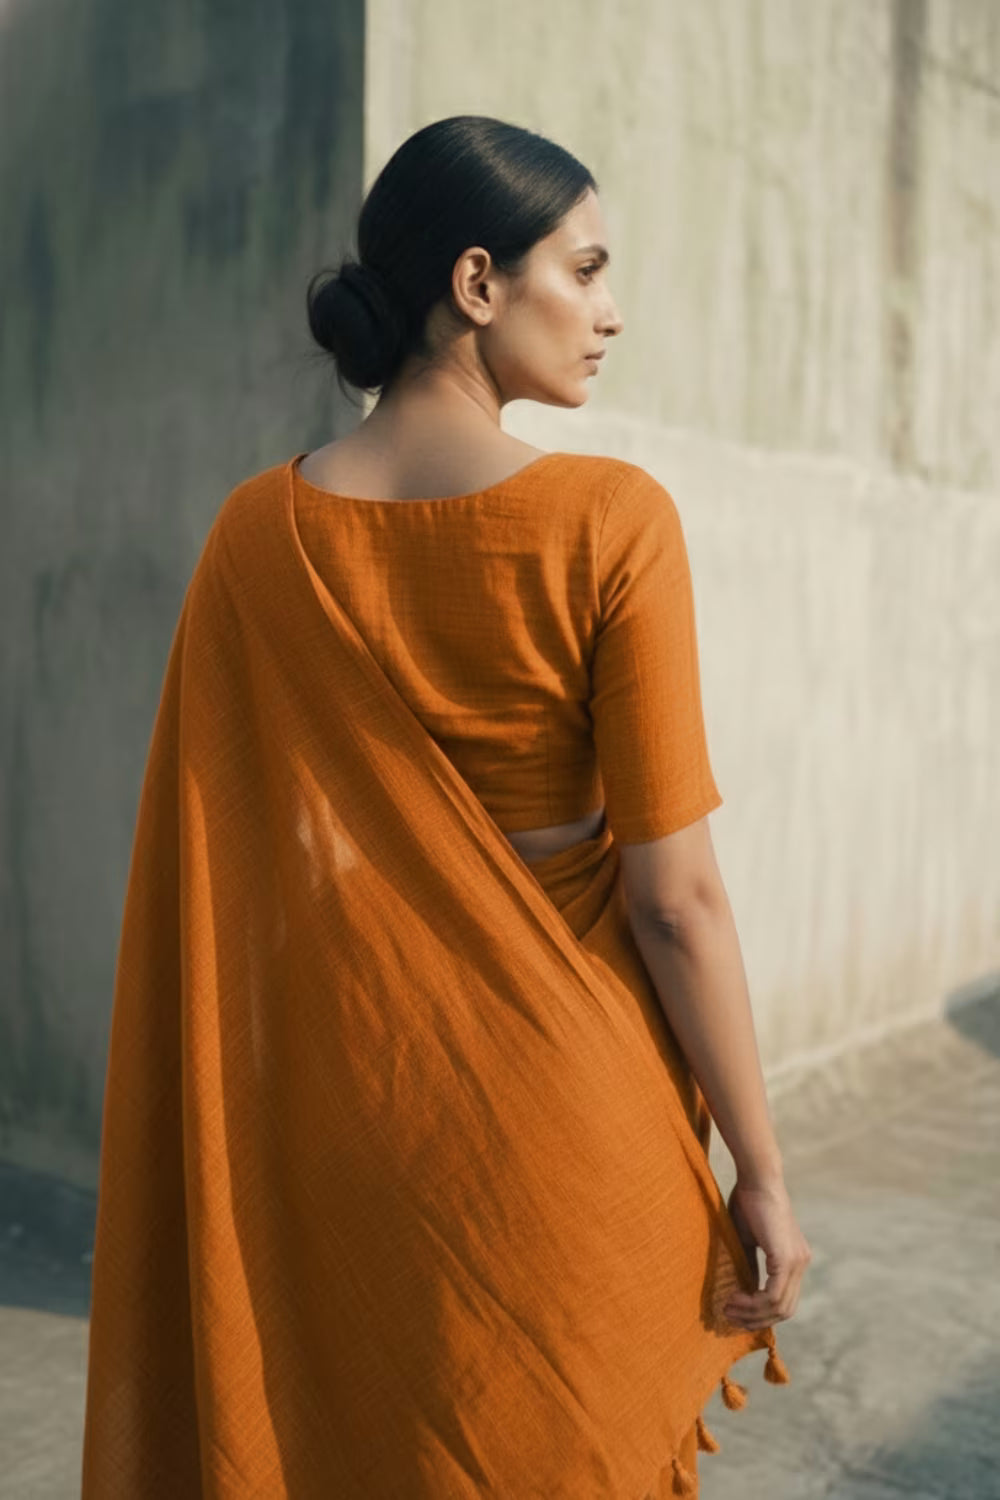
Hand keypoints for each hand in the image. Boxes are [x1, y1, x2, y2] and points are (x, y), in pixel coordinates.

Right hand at [723, 1177, 810, 1329]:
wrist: (757, 1179)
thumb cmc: (749, 1202)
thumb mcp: (748, 1240)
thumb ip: (750, 1264)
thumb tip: (742, 1289)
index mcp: (795, 1259)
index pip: (785, 1300)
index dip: (762, 1312)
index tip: (736, 1311)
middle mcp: (801, 1264)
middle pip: (785, 1310)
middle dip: (756, 1319)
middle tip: (729, 1315)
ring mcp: (797, 1263)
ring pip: (779, 1307)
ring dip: (752, 1313)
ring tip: (728, 1307)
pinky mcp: (786, 1260)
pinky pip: (772, 1296)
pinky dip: (753, 1303)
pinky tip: (734, 1297)